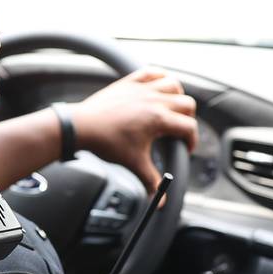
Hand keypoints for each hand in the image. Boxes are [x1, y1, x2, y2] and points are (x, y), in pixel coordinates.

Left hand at [69, 66, 198, 194]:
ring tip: (172, 108)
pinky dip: (159, 76)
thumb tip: (161, 201)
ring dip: (177, 95)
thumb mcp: (134, 164)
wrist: (81, 127)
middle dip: (187, 119)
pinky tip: (159, 86)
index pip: (189, 127)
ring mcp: (142, 89)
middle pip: (187, 104)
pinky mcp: (129, 82)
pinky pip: (152, 72)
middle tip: (178, 131)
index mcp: (159, 119)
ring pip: (173, 83)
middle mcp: (154, 100)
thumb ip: (151, 182)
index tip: (184, 148)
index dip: (191, 141)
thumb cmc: (106, 143)